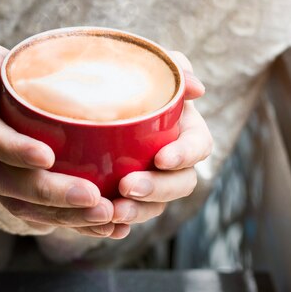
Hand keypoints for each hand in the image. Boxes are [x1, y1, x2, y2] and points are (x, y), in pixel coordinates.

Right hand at [0, 44, 128, 238]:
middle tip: (94, 198)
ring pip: (24, 207)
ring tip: (107, 217)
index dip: (14, 149)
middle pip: (7, 182)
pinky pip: (40, 217)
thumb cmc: (7, 77)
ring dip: (66, 216)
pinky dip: (73, 224)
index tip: (48, 156)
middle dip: (50, 194)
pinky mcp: (17, 196)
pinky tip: (105, 228)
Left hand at [111, 51, 212, 225]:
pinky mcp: (129, 197)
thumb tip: (198, 89)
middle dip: (158, 189)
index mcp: (186, 131)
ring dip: (138, 212)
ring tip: (113, 212)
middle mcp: (174, 161)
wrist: (92, 97)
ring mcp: (153, 182)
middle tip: (128, 187)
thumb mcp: (152, 65)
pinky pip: (130, 217)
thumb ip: (176, 67)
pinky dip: (119, 225)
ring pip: (156, 206)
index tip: (162, 158)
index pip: (199, 147)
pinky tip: (104, 226)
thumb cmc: (130, 78)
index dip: (185, 155)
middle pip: (180, 184)